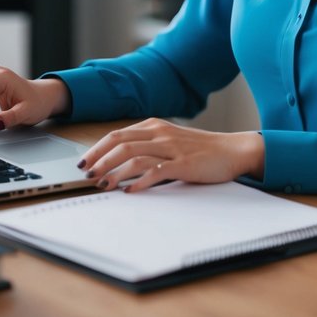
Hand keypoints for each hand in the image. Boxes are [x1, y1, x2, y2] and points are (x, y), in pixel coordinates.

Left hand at [78, 118, 263, 192]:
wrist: (233, 150)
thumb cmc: (201, 149)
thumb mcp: (170, 140)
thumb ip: (148, 146)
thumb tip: (119, 162)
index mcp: (154, 126)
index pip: (116, 135)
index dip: (97, 149)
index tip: (84, 162)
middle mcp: (159, 133)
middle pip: (119, 144)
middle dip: (99, 159)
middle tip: (86, 174)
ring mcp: (171, 148)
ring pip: (133, 156)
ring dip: (114, 171)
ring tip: (102, 185)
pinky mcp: (183, 164)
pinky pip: (155, 171)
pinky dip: (139, 182)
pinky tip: (129, 191)